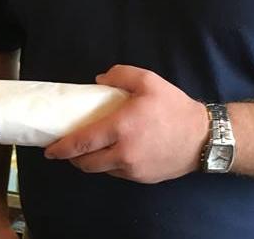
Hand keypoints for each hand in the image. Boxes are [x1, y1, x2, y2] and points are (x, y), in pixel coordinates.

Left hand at [43, 65, 208, 183]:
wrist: (204, 137)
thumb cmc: (173, 106)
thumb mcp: (148, 80)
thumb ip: (120, 74)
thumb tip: (99, 80)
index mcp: (121, 129)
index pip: (82, 143)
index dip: (61, 148)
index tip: (49, 149)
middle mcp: (123, 154)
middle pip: (86, 163)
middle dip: (71, 158)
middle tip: (66, 148)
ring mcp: (133, 170)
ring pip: (101, 170)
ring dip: (90, 162)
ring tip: (87, 149)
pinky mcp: (143, 179)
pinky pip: (117, 173)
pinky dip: (108, 165)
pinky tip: (111, 152)